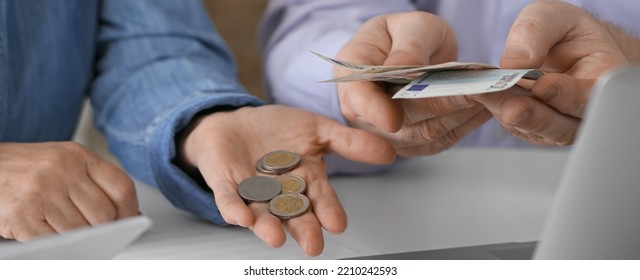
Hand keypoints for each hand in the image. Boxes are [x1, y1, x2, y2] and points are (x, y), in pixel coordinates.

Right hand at [0, 142, 138, 239]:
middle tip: (92, 229)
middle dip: (102, 228)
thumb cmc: (27, 169)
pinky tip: (46, 230)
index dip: (130, 210)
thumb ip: (94, 182)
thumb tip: (129, 215)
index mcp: (78, 156)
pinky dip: (54, 242)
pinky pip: (54, 241)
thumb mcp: (64, 162)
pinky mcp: (23, 214)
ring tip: (61, 225)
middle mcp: (61, 170)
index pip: (121, 187)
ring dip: (76, 236)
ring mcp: (41, 192)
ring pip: (80, 231)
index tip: (130, 221)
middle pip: (104, 214)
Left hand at [178, 105, 394, 255]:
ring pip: (261, 212)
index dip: (328, 211)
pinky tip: (239, 216)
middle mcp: (280, 191)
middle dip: (303, 228)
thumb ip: (350, 142)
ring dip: (267, 226)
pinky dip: (233, 208)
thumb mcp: (318, 129)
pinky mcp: (225, 183)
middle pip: (293, 213)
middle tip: (313, 244)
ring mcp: (252, 189)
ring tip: (276, 236)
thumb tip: (387, 150)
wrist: (235, 120)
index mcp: (305, 180)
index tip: (338, 224)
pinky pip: (228, 198)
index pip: (320, 198)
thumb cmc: (277, 130)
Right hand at [335, 11, 491, 156]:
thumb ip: (408, 46)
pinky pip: (437, 142)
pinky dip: (463, 127)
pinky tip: (484, 110)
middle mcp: (362, 110)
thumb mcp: (408, 26)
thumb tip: (407, 67)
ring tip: (489, 98)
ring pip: (422, 135)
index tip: (392, 119)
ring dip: (457, 117)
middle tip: (473, 93)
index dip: (374, 110)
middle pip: (399, 120)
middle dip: (439, 106)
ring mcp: (384, 132)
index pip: (358, 98)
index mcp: (352, 75)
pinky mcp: (409, 143)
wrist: (407, 51)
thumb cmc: (402, 35)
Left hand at [470, 1, 627, 144]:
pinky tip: (490, 101)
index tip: (542, 86)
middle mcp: (585, 106)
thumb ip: (535, 32)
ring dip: (518, 120)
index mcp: (604, 75)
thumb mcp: (550, 17)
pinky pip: (521, 128)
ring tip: (499, 107)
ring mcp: (561, 122)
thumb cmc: (562, 33)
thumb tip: (516, 62)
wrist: (558, 47)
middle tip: (513, 109)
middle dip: (538, 117)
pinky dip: (504, 116)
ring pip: (542, 132)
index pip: (592, 95)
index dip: (569, 95)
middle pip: (567, 125)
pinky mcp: (536, 127)